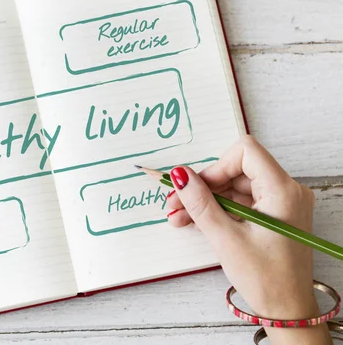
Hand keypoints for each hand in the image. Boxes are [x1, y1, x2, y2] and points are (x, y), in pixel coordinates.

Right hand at [166, 135, 331, 344]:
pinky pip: (241, 202)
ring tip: (180, 217)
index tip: (195, 187)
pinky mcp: (273, 214)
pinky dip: (218, 210)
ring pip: (235, 187)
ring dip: (206, 200)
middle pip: (236, 170)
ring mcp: (280, 203)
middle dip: (204, 186)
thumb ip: (201, 203)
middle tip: (175, 203)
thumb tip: (181, 175)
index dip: (216, 166)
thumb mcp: (225, 239)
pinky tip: (195, 221)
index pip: (245, 152)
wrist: (287, 309)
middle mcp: (286, 191)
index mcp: (282, 191)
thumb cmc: (266, 279)